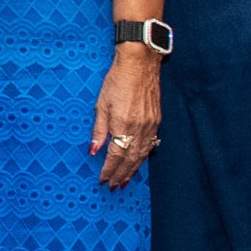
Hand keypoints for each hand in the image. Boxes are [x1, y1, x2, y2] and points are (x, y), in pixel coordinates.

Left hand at [91, 43, 161, 189]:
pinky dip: (143, 156)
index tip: (103, 179)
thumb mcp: (101, 103)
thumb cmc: (117, 80)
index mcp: (123, 124)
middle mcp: (139, 127)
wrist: (140, 63)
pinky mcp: (156, 120)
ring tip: (125, 180)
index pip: (116, 155)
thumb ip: (99, 129)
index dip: (109, 169)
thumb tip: (94, 150)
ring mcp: (150, 125)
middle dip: (121, 174)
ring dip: (133, 169)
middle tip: (114, 186)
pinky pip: (150, 144)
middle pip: (130, 159)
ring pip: (142, 154)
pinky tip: (138, 162)